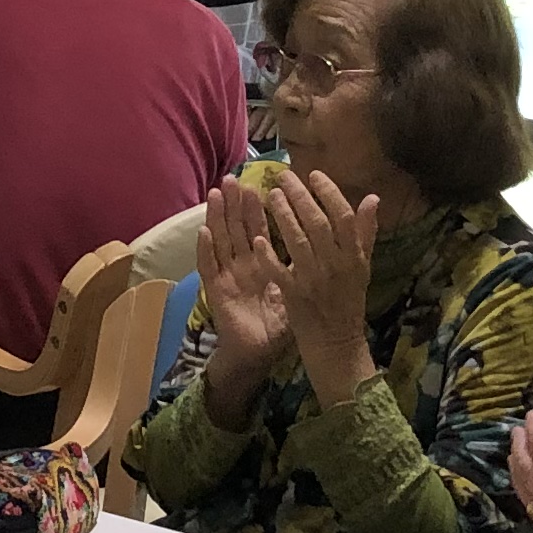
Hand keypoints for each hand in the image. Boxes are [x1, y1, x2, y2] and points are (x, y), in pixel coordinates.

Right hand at [197, 178, 292, 391]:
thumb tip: (329, 243)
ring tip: (217, 193)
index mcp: (260, 264)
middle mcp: (241, 266)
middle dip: (235, 204)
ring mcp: (227, 276)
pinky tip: (204, 231)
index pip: (258, 229)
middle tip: (234, 178)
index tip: (262, 183)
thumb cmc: (278, 325)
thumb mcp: (296, 290)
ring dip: (217, 216)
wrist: (260, 355)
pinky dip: (205, 249)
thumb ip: (308, 266)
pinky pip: (209, 267)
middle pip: (236, 228)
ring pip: (220, 240)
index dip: (258, 208)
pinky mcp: (216, 292)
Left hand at [268, 169, 382, 407]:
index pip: (344, 216)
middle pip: (318, 223)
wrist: (337, 344)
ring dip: (283, 216)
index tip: (314, 174)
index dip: (329, 193)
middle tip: (283, 177)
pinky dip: (269, 256)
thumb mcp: (363, 268)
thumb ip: (365, 233)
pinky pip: (279, 272)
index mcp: (355, 257)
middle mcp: (336, 266)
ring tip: (270, 195)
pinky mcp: (295, 297)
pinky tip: (258, 239)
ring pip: (298, 242)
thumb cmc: (348, 303)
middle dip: (300, 197)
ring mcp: (315, 281)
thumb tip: (373, 198)